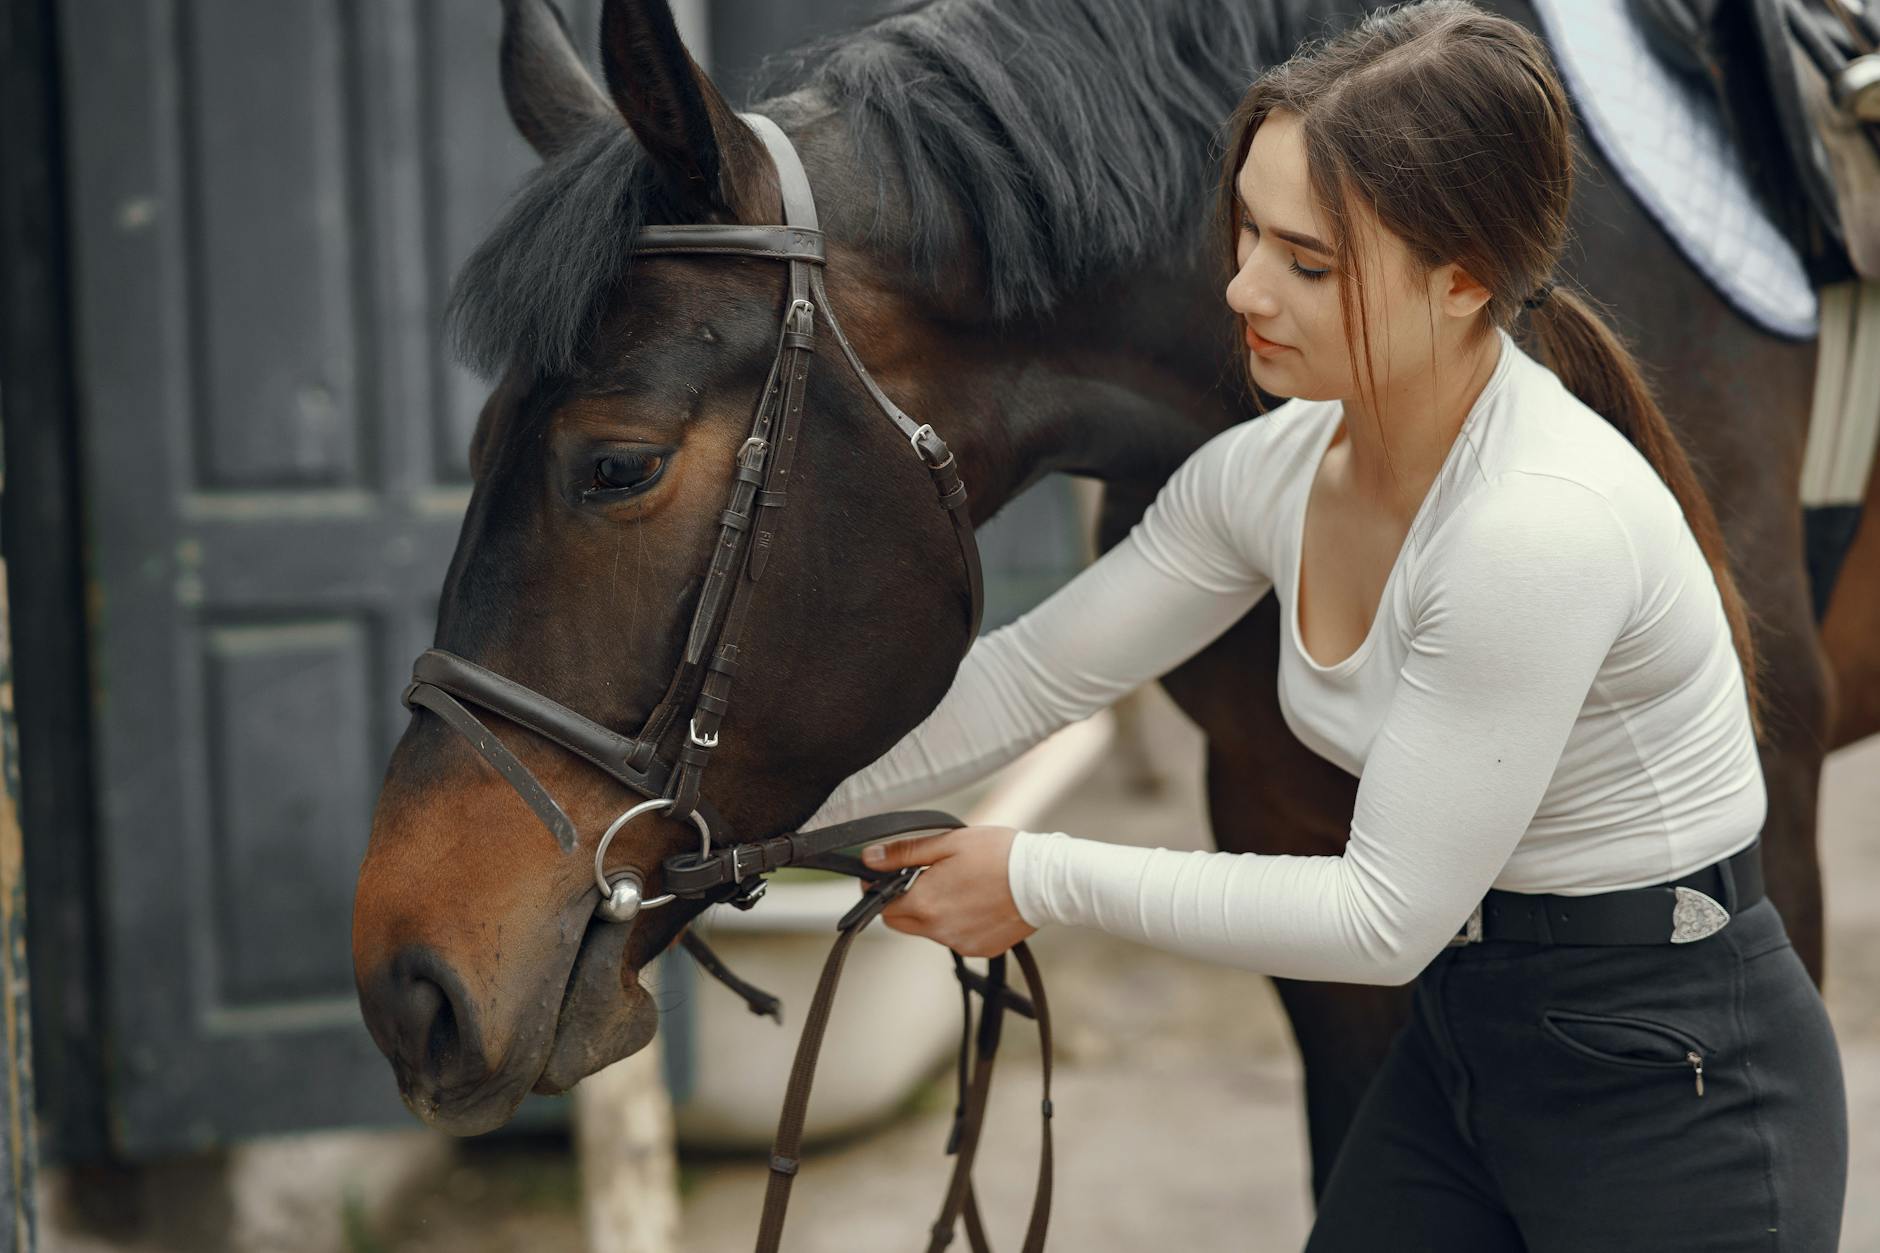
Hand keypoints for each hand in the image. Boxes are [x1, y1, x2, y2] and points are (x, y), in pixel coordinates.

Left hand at [860, 826, 1037, 958]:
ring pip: (928, 930)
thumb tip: (869, 859)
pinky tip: (974, 902)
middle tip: (924, 878)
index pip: (882, 906)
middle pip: (902, 922)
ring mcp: (959, 943)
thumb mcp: (947, 843)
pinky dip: (956, 922)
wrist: (1043, 881)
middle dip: (903, 902)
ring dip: (932, 911)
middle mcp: (938, 931)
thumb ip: (903, 853)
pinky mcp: (979, 950)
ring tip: (958, 886)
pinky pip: (954, 937)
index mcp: (924, 904)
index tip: (889, 875)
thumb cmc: (999, 856)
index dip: (881, 888)